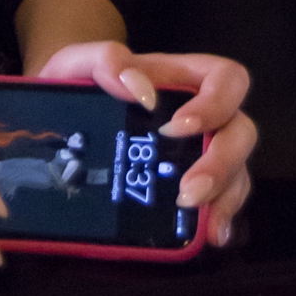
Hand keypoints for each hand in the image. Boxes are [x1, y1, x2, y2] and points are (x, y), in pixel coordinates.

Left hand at [34, 41, 254, 243]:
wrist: (55, 129)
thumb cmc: (73, 89)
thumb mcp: (73, 64)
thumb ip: (100, 59)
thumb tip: (135, 87)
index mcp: (179, 80)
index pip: (226, 79)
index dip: (216, 102)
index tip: (177, 128)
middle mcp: (199, 118)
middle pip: (241, 131)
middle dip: (222, 162)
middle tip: (188, 191)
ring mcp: (197, 156)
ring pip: (237, 171)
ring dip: (225, 195)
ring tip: (197, 219)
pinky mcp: (190, 192)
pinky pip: (222, 204)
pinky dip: (221, 219)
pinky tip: (208, 236)